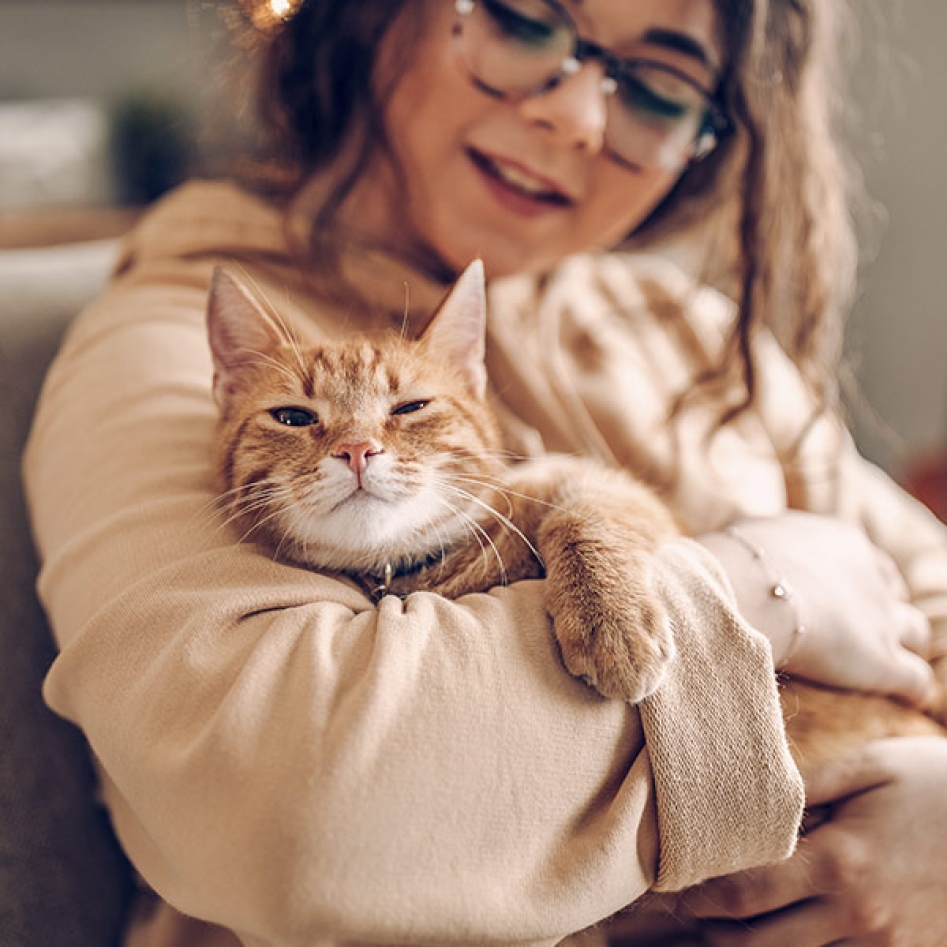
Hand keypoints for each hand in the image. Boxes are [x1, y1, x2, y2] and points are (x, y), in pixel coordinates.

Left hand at [676, 735, 946, 945]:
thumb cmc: (939, 784)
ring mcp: (886, 946)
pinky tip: (779, 935)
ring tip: (717, 929)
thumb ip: (804, 789)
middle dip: (712, 930)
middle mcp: (857, 916)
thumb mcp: (871, 768)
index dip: (700, 895)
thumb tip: (749, 805)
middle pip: (760, 942)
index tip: (671, 887)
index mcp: (839, 863)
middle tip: (678, 914)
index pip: (746, 892)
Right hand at [699, 512, 933, 704]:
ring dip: (905, 647)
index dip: (860, 582)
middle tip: (865, 631)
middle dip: (885, 611)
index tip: (844, 598)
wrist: (743, 591)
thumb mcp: (750, 538)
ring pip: (916, 633)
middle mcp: (870, 576)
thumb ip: (764, 547)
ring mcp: (880, 619)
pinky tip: (906, 700)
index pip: (868, 561)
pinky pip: (917, 680)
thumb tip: (745, 554)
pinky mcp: (882, 661)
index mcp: (842, 541)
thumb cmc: (731, 563)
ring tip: (894, 666)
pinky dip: (913, 690)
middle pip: (896, 594)